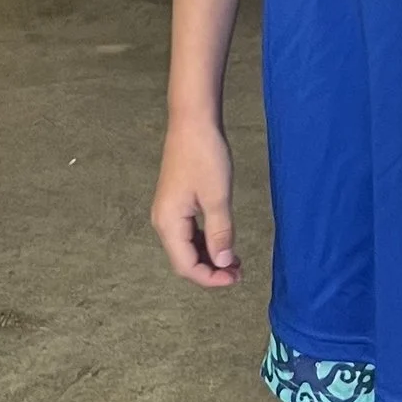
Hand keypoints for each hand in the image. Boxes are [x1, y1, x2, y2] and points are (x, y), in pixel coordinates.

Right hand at [151, 116, 238, 285]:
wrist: (193, 122)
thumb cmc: (204, 155)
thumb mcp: (218, 197)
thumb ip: (220, 233)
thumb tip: (224, 263)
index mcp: (168, 223)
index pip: (186, 266)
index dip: (211, 278)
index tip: (235, 279)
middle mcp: (163, 221)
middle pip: (184, 260)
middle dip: (211, 270)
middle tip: (239, 273)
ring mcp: (168, 212)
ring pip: (187, 247)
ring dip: (209, 257)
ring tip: (235, 261)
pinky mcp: (176, 203)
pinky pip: (188, 233)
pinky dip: (205, 242)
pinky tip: (223, 242)